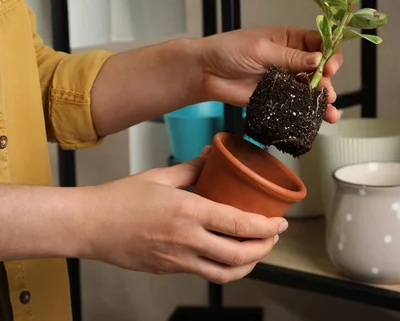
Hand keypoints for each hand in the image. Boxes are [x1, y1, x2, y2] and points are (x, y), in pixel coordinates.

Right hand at [81, 147, 286, 283]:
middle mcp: (186, 239)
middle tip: (274, 237)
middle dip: (264, 248)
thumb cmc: (120, 199)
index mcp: (188, 211)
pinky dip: (225, 268)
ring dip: (248, 265)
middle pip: (238, 256)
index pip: (239, 224)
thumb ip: (193, 168)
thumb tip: (212, 155)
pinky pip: (205, 274)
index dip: (266, 227)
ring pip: (225, 273)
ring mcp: (177, 259)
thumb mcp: (161, 176)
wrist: (89, 226)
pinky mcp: (169, 270)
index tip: (280, 222)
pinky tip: (229, 255)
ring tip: (257, 250)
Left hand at [194, 25, 342, 122]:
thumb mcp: (261, 49)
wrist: (206, 73)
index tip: (329, 67)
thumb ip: (289, 57)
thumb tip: (318, 60)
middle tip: (326, 92)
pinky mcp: (278, 97)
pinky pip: (298, 104)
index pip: (320, 43)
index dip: (330, 54)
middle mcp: (292, 58)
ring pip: (312, 89)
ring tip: (329, 112)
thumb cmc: (229, 51)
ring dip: (323, 99)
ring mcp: (286, 79)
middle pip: (320, 68)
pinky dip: (309, 111)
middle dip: (327, 81)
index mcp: (290, 39)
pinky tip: (320, 118)